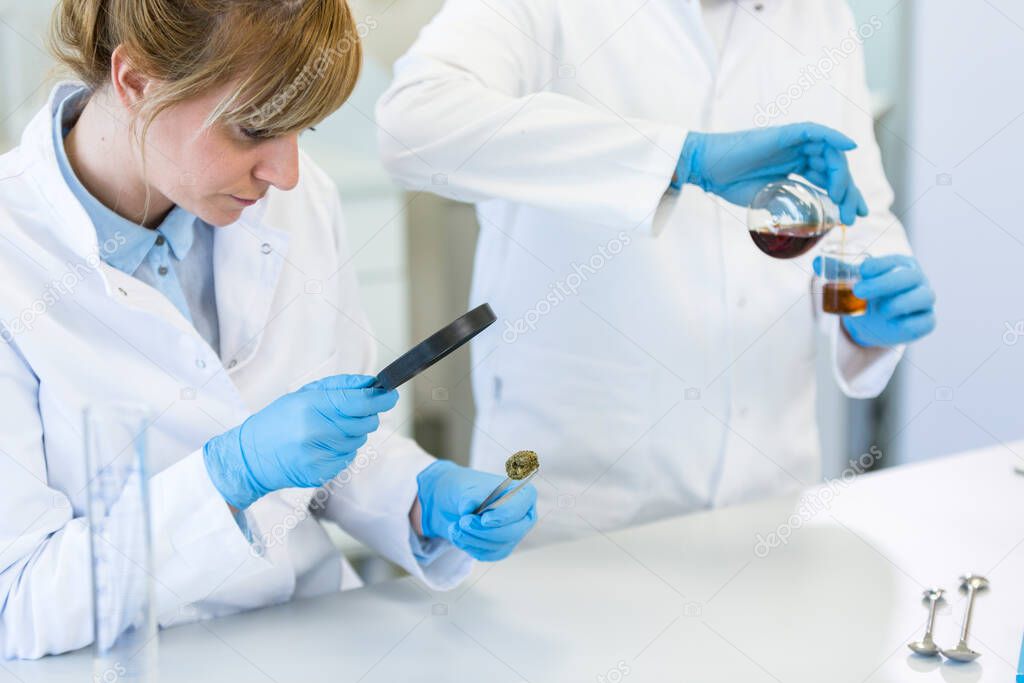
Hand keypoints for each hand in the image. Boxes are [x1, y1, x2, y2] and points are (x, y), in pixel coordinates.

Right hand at [203, 375, 397, 509]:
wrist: (250, 458)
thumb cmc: (277, 422)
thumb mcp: (303, 395)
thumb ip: (339, 387)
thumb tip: (371, 384)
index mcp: (311, 407)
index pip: (358, 402)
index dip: (380, 398)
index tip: (391, 394)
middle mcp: (316, 431)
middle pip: (365, 422)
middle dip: (367, 415)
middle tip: (354, 412)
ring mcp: (319, 455)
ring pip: (359, 440)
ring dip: (352, 434)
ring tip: (326, 431)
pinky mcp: (321, 473)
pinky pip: (348, 457)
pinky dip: (342, 450)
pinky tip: (321, 447)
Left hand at [416, 460, 536, 561]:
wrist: (457, 504)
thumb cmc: (468, 491)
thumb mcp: (468, 487)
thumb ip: (471, 496)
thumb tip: (468, 507)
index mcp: (524, 495)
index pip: (520, 508)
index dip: (503, 516)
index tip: (484, 520)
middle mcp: (524, 517)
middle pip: (512, 532)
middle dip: (484, 531)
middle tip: (463, 523)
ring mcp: (514, 535)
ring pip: (497, 545)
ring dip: (471, 538)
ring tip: (454, 527)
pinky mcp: (501, 549)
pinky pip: (487, 554)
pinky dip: (469, 546)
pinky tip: (458, 535)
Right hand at [678, 122, 868, 223]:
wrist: (708, 169)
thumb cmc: (731, 183)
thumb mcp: (768, 199)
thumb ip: (789, 204)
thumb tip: (810, 222)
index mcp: (794, 168)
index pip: (828, 179)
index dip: (845, 196)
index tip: (855, 215)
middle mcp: (798, 154)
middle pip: (834, 168)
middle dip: (848, 192)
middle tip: (853, 215)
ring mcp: (793, 143)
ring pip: (829, 154)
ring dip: (842, 175)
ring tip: (844, 197)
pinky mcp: (786, 134)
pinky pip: (816, 132)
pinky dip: (834, 137)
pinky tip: (849, 147)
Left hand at [814, 254, 935, 346]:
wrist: (879, 322)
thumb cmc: (870, 295)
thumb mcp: (855, 282)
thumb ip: (838, 272)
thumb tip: (816, 262)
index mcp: (901, 264)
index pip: (894, 260)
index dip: (879, 265)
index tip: (861, 270)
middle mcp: (917, 280)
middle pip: (908, 277)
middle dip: (883, 283)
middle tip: (858, 291)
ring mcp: (924, 300)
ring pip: (923, 296)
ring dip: (900, 302)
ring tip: (880, 310)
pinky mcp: (927, 321)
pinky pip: (924, 322)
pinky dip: (909, 323)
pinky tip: (893, 323)